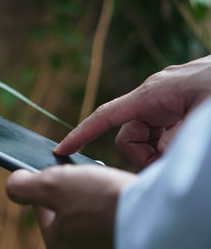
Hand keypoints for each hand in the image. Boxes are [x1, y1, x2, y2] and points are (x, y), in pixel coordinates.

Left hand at [6, 165, 134, 248]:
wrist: (153, 213)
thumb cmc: (99, 200)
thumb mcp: (52, 186)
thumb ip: (24, 186)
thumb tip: (13, 182)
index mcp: (56, 241)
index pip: (39, 206)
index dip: (43, 182)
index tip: (52, 169)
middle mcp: (76, 248)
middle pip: (64, 209)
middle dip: (71, 187)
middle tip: (82, 174)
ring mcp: (98, 244)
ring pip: (86, 210)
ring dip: (90, 191)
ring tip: (100, 180)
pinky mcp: (117, 237)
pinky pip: (104, 215)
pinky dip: (107, 200)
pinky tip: (114, 191)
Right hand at [54, 55, 210, 167]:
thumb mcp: (199, 118)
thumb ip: (173, 140)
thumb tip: (158, 155)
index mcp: (152, 94)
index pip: (106, 116)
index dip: (81, 133)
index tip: (61, 149)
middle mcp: (154, 96)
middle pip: (130, 134)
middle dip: (144, 155)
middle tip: (167, 165)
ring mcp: (166, 101)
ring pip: (147, 136)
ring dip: (161, 151)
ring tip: (186, 150)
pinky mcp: (177, 106)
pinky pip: (162, 130)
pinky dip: (170, 143)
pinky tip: (189, 141)